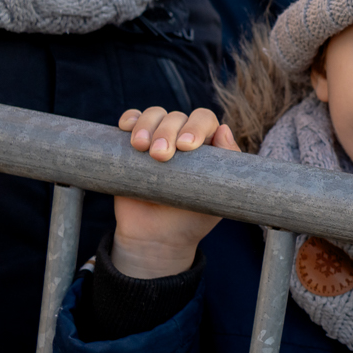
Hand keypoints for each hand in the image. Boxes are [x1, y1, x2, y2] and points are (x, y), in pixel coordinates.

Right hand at [109, 106, 237, 279]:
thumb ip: (227, 164)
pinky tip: (126, 128)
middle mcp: (182, 136)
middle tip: (161, 156)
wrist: (157, 236)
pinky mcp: (132, 145)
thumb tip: (225, 129)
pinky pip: (131, 120)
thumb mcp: (216, 195)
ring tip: (141, 147)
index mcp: (207, 145)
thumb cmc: (193, 217)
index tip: (187, 147)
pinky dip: (130, 118)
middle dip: (168, 132)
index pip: (204, 120)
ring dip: (147, 125)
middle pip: (177, 117)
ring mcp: (157, 138)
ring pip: (154, 115)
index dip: (196, 126)